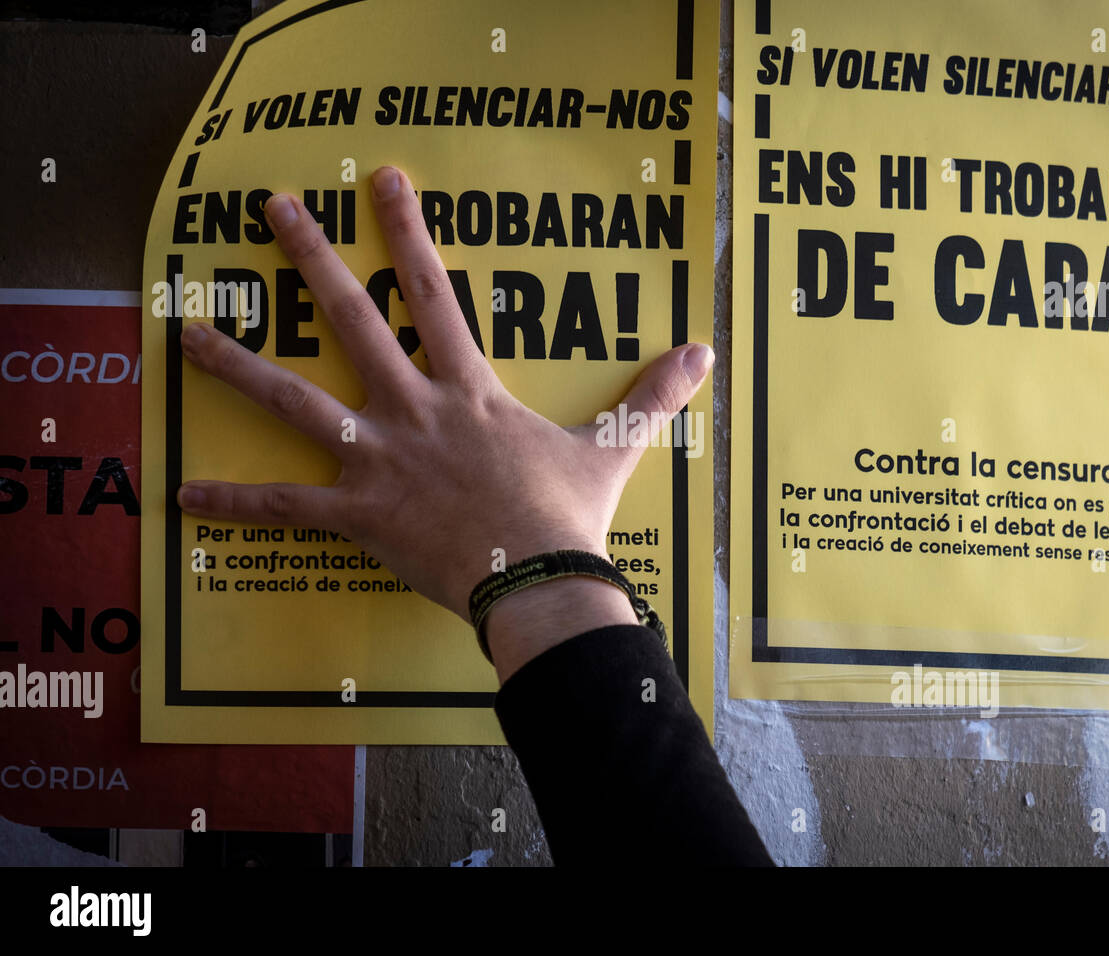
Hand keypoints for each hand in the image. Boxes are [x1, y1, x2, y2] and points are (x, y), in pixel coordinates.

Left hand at [176, 165, 712, 674]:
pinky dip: (236, 503)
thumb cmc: (569, 516)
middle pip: (351, 320)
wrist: (539, 584)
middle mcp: (412, 409)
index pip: (432, 290)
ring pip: (295, 400)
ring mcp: (378, 458)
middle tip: (271, 208)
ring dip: (240, 364)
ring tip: (192, 333)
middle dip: (313, 257)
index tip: (379, 179)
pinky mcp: (358, 513)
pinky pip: (286, 507)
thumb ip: (651, 395)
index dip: (405, 228)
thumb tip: (706, 353)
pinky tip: (183, 496)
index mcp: (468, 389)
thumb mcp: (612, 447)